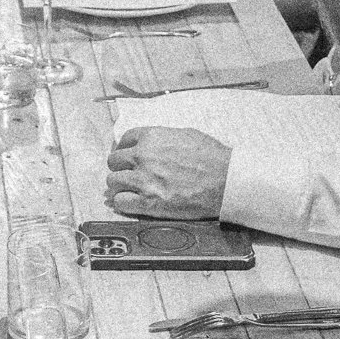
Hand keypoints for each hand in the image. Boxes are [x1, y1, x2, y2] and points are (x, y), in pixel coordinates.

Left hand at [105, 124, 229, 218]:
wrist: (226, 180)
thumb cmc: (212, 157)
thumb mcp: (185, 135)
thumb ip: (162, 139)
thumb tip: (152, 143)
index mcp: (152, 137)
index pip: (124, 140)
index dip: (125, 149)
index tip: (128, 158)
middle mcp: (143, 156)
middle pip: (114, 161)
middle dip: (121, 168)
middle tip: (130, 175)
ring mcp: (144, 179)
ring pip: (113, 182)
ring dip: (121, 186)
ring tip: (131, 190)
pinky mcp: (148, 203)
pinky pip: (120, 202)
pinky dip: (124, 203)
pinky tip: (133, 203)